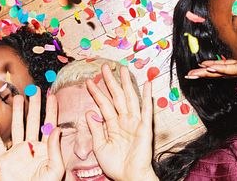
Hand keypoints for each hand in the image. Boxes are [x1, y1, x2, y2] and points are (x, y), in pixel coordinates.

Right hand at [0, 89, 64, 180]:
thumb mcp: (55, 169)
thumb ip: (55, 149)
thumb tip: (56, 129)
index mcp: (45, 149)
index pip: (49, 125)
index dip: (51, 110)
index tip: (52, 95)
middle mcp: (31, 147)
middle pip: (32, 121)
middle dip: (34, 105)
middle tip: (35, 89)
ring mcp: (17, 152)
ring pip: (16, 127)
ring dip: (17, 113)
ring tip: (18, 97)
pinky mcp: (4, 160)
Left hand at [84, 65, 157, 180]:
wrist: (129, 177)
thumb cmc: (115, 165)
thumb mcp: (99, 146)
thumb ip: (94, 129)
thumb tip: (88, 112)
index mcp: (113, 125)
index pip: (103, 104)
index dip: (97, 92)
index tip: (89, 81)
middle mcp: (124, 121)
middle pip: (117, 97)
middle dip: (111, 81)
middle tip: (105, 67)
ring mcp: (135, 123)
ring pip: (130, 99)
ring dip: (127, 84)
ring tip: (124, 69)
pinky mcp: (145, 128)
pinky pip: (146, 110)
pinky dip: (147, 97)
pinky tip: (148, 85)